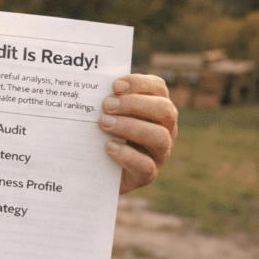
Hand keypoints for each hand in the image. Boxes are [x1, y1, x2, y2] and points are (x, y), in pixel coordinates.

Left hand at [98, 74, 177, 193]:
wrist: (97, 170)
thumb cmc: (102, 132)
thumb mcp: (106, 113)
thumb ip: (106, 99)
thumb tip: (93, 85)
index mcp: (156, 107)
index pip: (159, 87)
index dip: (139, 83)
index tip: (115, 85)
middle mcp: (165, 128)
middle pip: (165, 110)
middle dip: (134, 104)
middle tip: (106, 105)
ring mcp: (160, 153)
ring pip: (159, 137)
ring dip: (130, 127)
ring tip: (104, 123)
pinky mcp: (147, 175)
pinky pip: (146, 166)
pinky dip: (127, 155)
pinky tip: (109, 146)